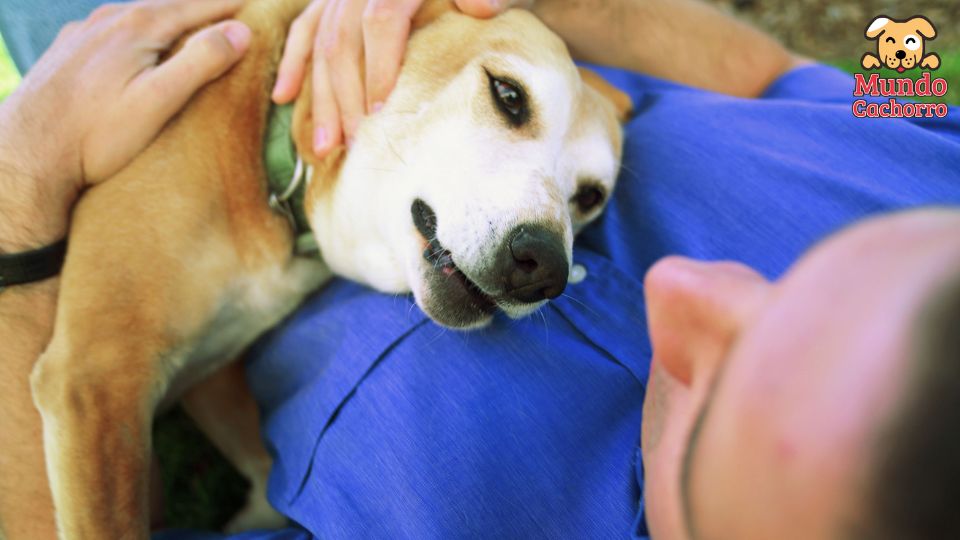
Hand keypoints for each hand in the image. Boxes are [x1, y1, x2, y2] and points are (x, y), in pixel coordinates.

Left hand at [0, 0, 250, 249]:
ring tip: (202, 25)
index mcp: (139, 26)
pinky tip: (147, 43)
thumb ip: (200, 62)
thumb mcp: (158, 102)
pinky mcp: (71, 50)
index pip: (203, 5)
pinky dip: (146, 30)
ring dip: (176, 18)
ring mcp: (87, 32)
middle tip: (241, 13)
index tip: (266, 7)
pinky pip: (119, 29)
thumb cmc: (95, 136)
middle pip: (174, 4)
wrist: (27, 154)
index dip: (238, 6)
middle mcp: (111, 19)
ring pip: (144, 15)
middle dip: (209, 8)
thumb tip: (240, 30)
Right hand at [271, 0, 530, 156]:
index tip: (382, 113)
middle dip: (344, 97)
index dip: (379, 67)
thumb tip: (479, 8)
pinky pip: (305, 27)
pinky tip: (283, 98)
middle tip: (356, 146)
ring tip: (325, 147)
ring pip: (320, 40)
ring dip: (320, 96)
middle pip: (343, 37)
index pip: (382, 19)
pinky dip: (294, 63)